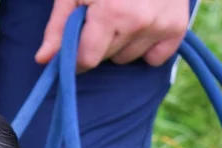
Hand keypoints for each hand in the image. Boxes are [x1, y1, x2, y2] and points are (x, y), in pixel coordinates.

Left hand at [36, 0, 189, 71]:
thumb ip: (58, 27)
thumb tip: (43, 60)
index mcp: (112, 13)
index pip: (87, 60)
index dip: (75, 57)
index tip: (73, 47)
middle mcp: (140, 21)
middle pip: (107, 57)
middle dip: (99, 43)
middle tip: (102, 15)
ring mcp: (162, 24)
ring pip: (129, 58)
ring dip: (122, 43)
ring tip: (124, 13)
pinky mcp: (178, 26)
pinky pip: (156, 58)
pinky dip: (147, 46)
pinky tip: (142, 25)